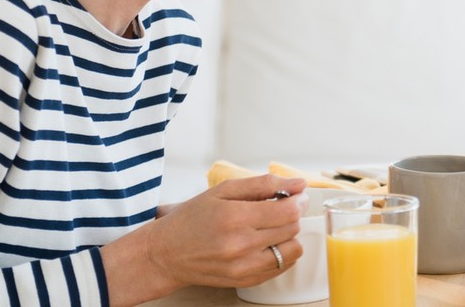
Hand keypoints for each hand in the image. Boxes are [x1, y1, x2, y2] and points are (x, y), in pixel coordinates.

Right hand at [101, 174, 307, 305]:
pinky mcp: (245, 280)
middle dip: (292, 215)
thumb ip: (263, 184)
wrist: (165, 254)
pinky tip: (264, 243)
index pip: (288, 212)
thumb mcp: (223, 191)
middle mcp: (240, 245)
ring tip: (272, 227)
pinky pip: (280, 267)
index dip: (298, 201)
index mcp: (235, 218)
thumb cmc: (192, 219)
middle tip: (281, 207)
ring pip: (292, 250)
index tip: (295, 196)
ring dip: (289, 236)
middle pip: (292, 229)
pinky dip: (280, 253)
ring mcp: (243, 266)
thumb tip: (298, 184)